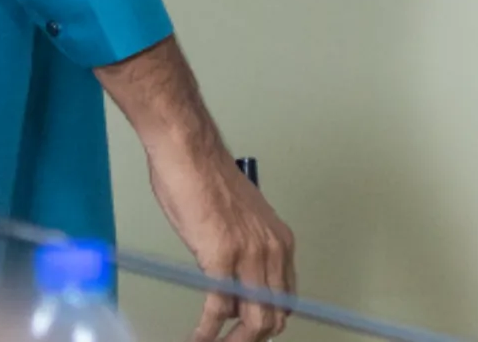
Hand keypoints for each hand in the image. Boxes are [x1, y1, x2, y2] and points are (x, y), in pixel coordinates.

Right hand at [145, 136, 296, 341]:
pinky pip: (218, 309)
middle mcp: (274, 250)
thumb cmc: (207, 185)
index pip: (286, 301)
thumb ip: (244, 261)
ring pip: (254, 320)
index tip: (244, 338)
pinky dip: (206, 333)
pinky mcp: (222, 256)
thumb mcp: (239, 228)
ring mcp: (250, 254)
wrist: (191, 155)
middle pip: (274, 317)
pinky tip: (196, 340)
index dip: (267, 326)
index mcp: (281, 243)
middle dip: (249, 340)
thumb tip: (232, 299)